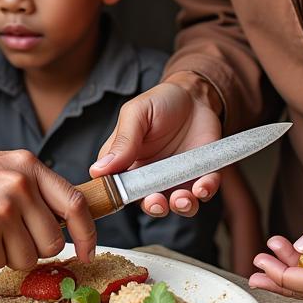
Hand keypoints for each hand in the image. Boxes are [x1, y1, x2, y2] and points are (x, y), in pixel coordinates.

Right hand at [0, 150, 96, 270]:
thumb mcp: (0, 169)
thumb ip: (33, 189)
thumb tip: (66, 223)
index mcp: (28, 165)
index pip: (75, 203)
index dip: (88, 233)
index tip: (88, 251)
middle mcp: (20, 185)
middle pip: (53, 241)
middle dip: (35, 249)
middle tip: (8, 236)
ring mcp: (4, 209)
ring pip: (30, 258)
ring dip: (9, 255)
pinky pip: (1, 263)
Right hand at [89, 73, 222, 218]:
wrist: (194, 95)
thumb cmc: (160, 102)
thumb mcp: (136, 113)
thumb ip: (122, 141)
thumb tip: (99, 170)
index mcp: (127, 161)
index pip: (116, 187)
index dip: (118, 196)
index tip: (123, 196)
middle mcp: (150, 175)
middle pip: (146, 202)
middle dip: (153, 207)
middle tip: (156, 201)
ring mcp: (176, 178)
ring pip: (176, 204)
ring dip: (179, 206)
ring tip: (182, 198)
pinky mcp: (200, 175)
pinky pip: (203, 191)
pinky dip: (204, 192)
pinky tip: (202, 186)